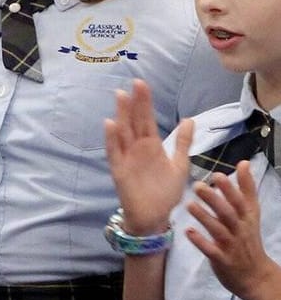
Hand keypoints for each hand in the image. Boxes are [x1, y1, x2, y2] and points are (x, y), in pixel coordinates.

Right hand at [104, 79, 190, 234]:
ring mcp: (127, 158)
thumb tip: (189, 120)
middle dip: (134, 103)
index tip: (142, 84)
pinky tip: (110, 124)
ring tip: (120, 96)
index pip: (146, 119)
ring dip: (121, 115)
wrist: (155, 216)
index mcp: (151, 146)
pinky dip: (111, 139)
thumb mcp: (179, 164)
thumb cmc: (165, 192)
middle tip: (135, 83)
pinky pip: (114, 152)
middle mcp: (137, 148)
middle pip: (134, 121)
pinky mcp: (119, 170)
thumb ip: (183, 142)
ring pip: (123, 132)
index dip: (144, 102)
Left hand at [185, 162, 280, 299]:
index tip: (217, 174)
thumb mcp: (251, 213)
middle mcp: (239, 229)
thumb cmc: (248, 238)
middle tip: (198, 186)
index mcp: (246, 217)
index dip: (230, 188)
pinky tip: (188, 232)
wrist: (255, 275)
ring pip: (219, 230)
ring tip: (189, 205)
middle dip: (215, 199)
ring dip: (204, 217)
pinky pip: (211, 250)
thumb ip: (246, 188)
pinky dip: (201, 242)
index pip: (240, 200)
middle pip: (228, 213)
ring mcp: (231, 245)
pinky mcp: (222, 259)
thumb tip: (244, 162)